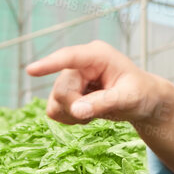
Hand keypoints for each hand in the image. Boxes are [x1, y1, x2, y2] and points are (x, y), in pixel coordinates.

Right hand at [26, 40, 162, 125]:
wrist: (143, 101)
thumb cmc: (141, 93)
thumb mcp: (128, 98)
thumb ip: (103, 103)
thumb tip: (77, 111)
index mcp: (97, 55)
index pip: (69, 57)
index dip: (50, 64)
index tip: (30, 70)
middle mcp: (80, 64)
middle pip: (61, 90)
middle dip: (77, 108)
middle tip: (98, 113)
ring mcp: (70, 77)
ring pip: (55, 103)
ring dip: (74, 115)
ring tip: (96, 111)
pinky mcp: (65, 92)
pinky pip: (54, 111)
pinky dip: (70, 119)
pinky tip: (88, 113)